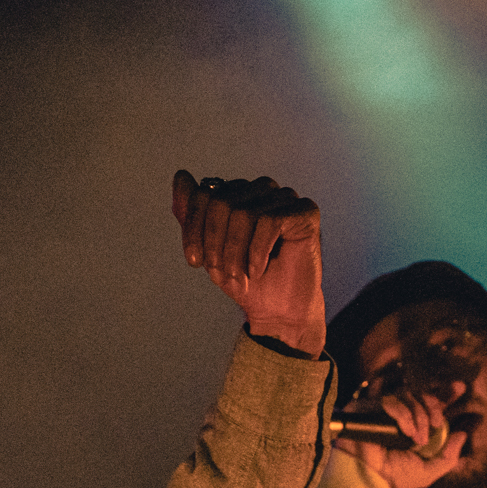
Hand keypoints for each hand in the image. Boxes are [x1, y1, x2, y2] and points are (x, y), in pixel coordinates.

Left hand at [171, 172, 324, 355]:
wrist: (278, 311)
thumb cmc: (247, 281)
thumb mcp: (209, 250)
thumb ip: (192, 214)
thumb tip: (181, 176)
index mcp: (239, 194)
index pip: (204, 195)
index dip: (194, 230)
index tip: (194, 262)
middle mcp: (262, 190)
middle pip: (222, 202)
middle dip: (215, 245)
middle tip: (221, 275)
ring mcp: (285, 198)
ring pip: (243, 213)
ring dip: (235, 254)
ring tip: (240, 277)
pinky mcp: (305, 212)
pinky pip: (269, 222)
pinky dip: (257, 252)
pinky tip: (258, 270)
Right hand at [341, 383, 465, 487]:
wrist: (369, 480)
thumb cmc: (395, 478)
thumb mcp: (428, 472)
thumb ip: (448, 457)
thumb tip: (462, 434)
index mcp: (416, 427)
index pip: (432, 404)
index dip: (446, 394)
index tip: (460, 388)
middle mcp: (402, 416)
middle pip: (422, 395)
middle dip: (434, 407)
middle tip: (436, 423)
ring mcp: (386, 410)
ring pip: (409, 395)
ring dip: (419, 415)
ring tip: (417, 437)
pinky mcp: (371, 407)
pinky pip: (392, 401)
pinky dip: (404, 415)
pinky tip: (406, 432)